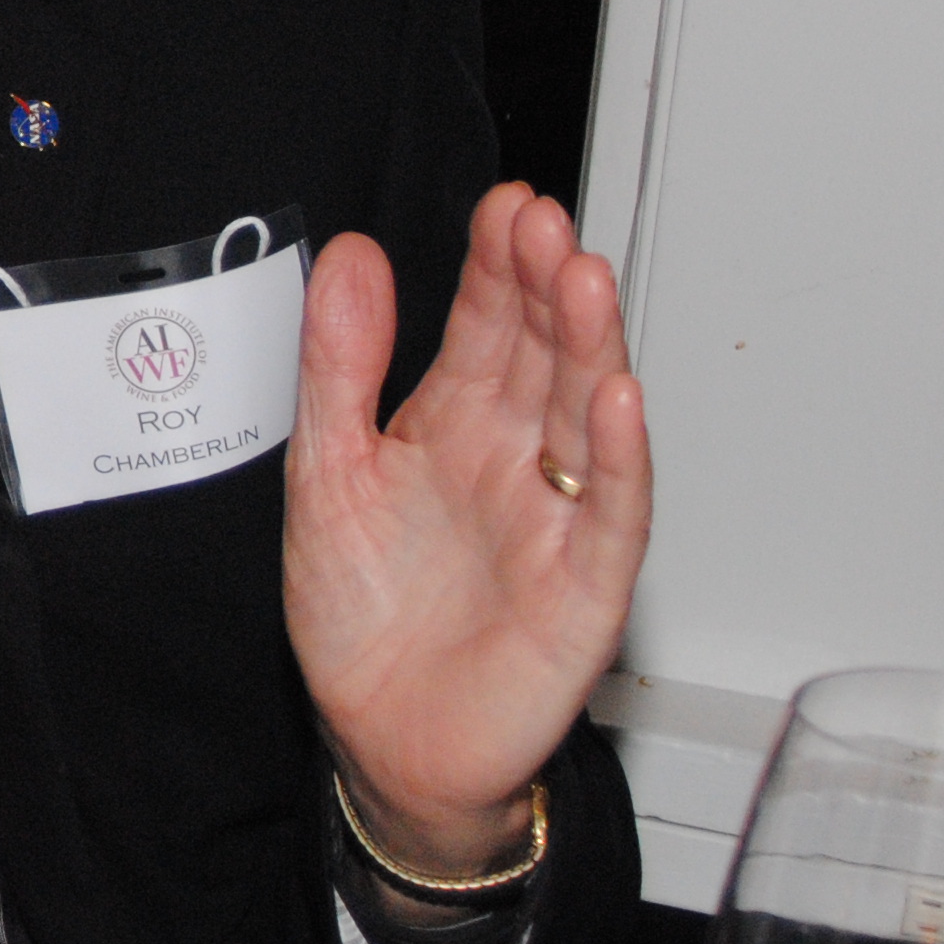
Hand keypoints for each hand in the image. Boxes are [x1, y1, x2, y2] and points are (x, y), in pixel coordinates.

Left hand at [285, 183, 650, 879]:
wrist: (381, 738)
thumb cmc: (362, 612)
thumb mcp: (327, 471)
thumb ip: (339, 367)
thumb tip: (349, 257)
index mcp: (453, 424)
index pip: (486, 326)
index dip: (497, 266)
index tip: (505, 205)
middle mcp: (515, 459)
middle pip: (544, 357)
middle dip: (547, 289)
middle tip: (545, 224)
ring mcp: (555, 519)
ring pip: (584, 418)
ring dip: (590, 349)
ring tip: (584, 281)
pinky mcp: (582, 589)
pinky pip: (609, 516)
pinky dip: (616, 458)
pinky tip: (615, 399)